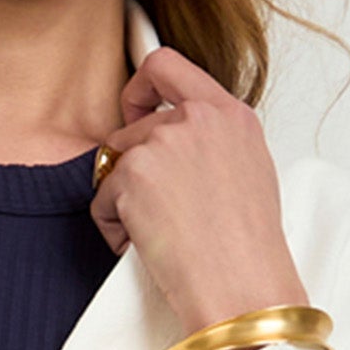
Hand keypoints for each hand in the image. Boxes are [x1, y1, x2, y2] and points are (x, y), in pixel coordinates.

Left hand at [91, 46, 310, 349]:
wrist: (241, 285)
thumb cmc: (248, 247)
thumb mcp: (246, 172)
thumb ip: (210, 141)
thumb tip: (172, 141)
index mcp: (230, 114)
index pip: (169, 65)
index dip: (142, 86)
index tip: (136, 110)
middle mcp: (197, 118)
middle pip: (133, 126)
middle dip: (133, 167)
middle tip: (155, 206)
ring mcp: (163, 141)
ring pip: (116, 163)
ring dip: (125, 199)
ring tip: (162, 232)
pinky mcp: (132, 172)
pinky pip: (101, 198)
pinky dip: (114, 226)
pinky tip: (148, 244)